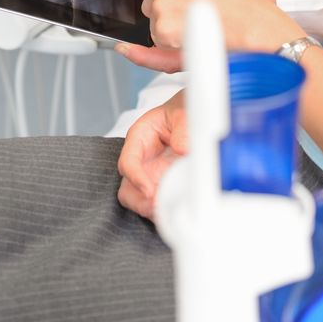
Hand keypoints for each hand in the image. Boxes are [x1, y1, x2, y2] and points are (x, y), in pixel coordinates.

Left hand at [97, 0, 301, 58]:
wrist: (252, 22)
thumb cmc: (234, 11)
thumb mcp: (200, 4)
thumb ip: (166, 12)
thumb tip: (123, 47)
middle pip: (149, 6)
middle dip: (167, 17)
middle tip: (196, 16)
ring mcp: (162, 0)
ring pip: (154, 27)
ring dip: (172, 33)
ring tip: (201, 24)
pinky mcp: (162, 22)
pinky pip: (159, 43)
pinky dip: (174, 45)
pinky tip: (196, 34)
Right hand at [117, 90, 187, 219]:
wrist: (195, 112)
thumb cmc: (182, 110)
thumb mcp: (183, 111)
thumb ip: (183, 127)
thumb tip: (182, 149)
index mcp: (140, 137)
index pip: (127, 162)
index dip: (135, 178)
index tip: (149, 191)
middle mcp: (141, 158)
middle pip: (127, 187)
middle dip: (140, 201)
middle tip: (158, 207)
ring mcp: (150, 173)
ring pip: (139, 200)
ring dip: (151, 209)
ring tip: (169, 211)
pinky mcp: (162, 183)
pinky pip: (156, 202)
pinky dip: (164, 209)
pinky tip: (177, 208)